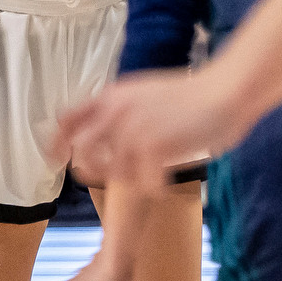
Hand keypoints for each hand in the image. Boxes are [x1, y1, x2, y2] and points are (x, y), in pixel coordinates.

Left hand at [55, 68, 241, 189]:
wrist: (226, 92)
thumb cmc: (195, 96)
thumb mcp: (146, 95)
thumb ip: (123, 111)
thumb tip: (103, 134)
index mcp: (113, 96)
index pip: (68, 119)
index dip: (56, 143)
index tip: (55, 160)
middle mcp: (116, 110)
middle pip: (80, 150)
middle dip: (87, 170)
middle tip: (104, 180)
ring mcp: (133, 128)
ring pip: (112, 171)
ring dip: (129, 180)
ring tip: (149, 176)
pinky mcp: (152, 146)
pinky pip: (142, 183)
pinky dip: (154, 188)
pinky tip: (166, 183)